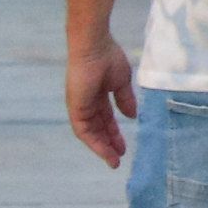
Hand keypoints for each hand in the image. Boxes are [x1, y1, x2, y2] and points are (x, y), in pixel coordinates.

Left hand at [65, 33, 138, 166]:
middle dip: (109, 143)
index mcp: (97, 95)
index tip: (124, 146)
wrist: (94, 46)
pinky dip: (94, 142)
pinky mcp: (75, 109)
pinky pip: (83, 131)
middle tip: (119, 157)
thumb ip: (125, 100)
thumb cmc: (108, 58)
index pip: (105, 118)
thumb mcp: (121, 82)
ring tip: (113, 160)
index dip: (114, 132)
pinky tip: (105, 151)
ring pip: (90, 133)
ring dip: (102, 147)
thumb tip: (131, 116)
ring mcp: (79, 106)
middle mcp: (86, 103)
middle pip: (98, 128)